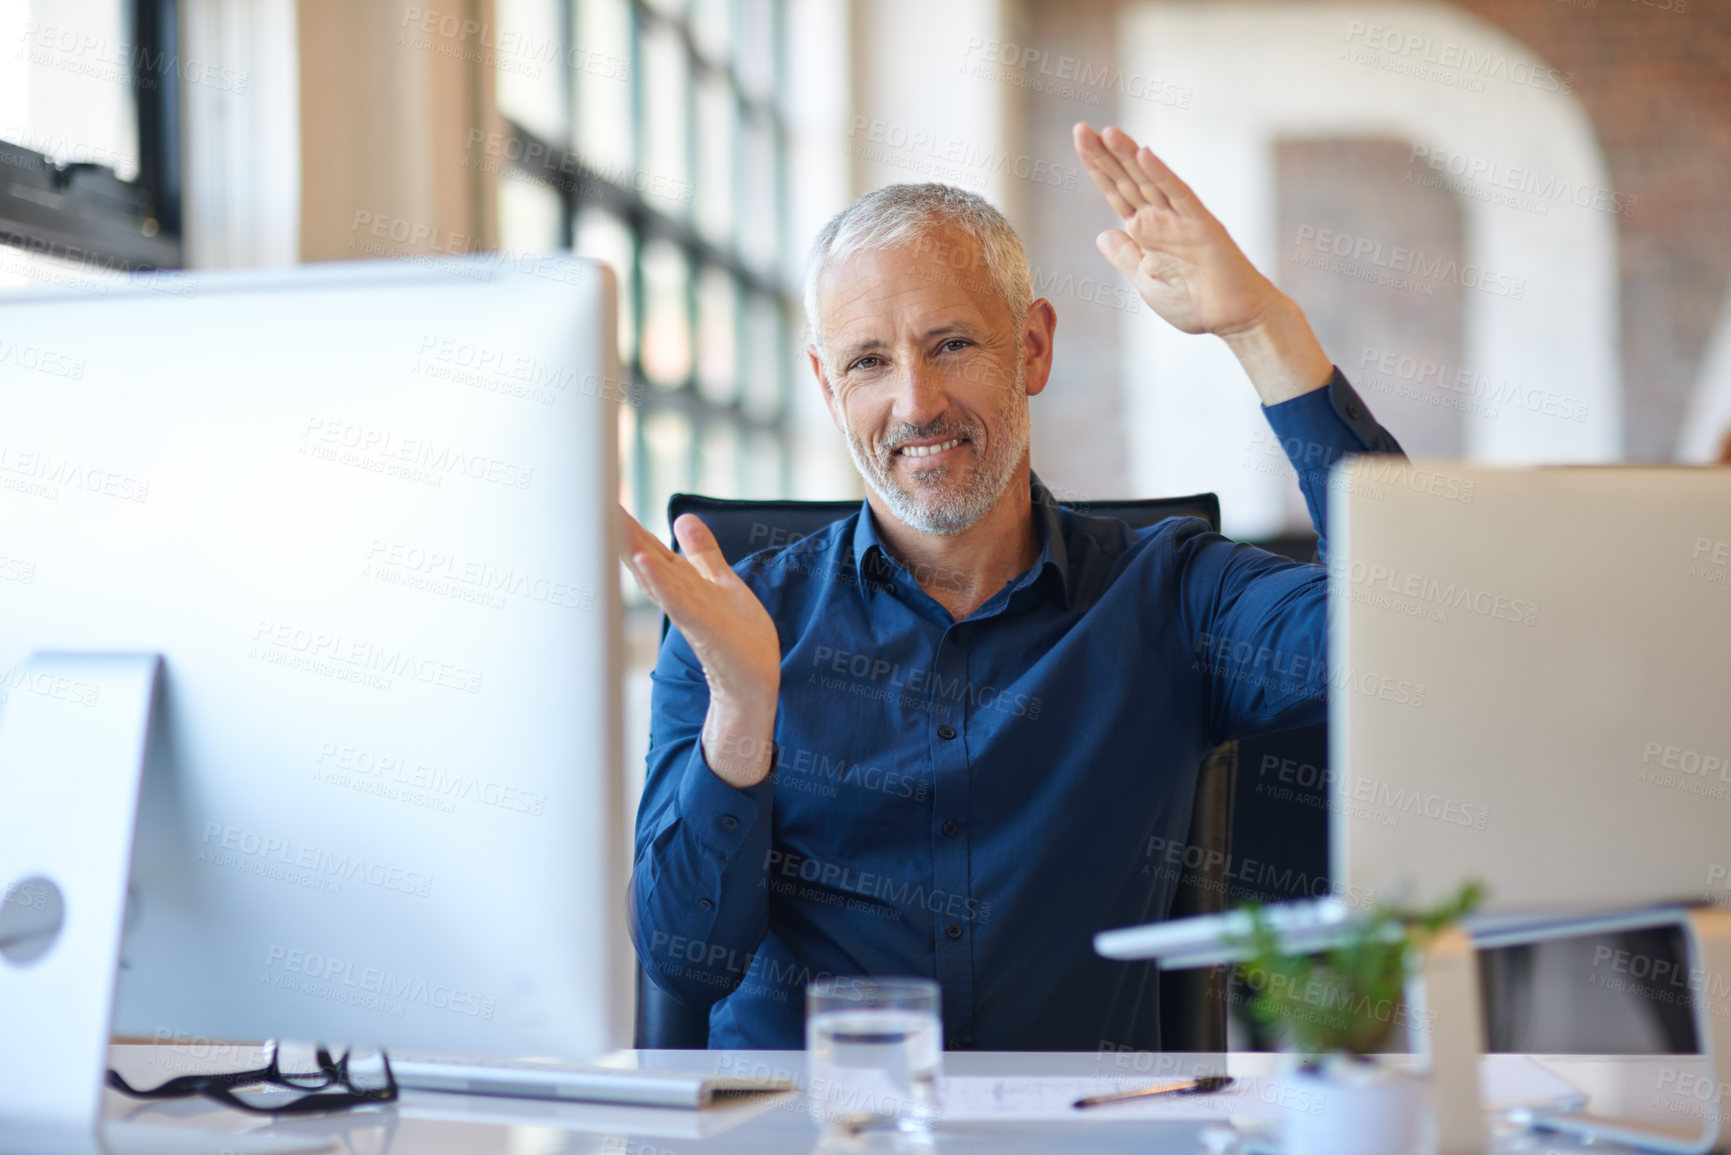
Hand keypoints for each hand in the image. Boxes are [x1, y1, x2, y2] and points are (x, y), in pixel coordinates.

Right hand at [621, 509, 779, 784]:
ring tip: (610, 522)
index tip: (599, 492)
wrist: (753, 680)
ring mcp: (687, 610)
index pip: (648, 546)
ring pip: (654, 574)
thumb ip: (701, 552)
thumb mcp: (719, 581)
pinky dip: (660, 582)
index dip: (627, 522)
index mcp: (680, 582)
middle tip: (588, 497)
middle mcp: (677, 594)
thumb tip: (684, 517)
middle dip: (618, 529)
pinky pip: (677, 600)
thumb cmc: (737, 636)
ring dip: (632, 549)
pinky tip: (644, 563)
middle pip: (643, 556)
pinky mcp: (703, 627)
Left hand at [1073, 122, 1281, 336]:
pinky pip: (1179, 196)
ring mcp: (1182, 220)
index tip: (1080, 141)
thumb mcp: (1145, 280)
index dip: (1098, 168)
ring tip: (1107, 133)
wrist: (1233, 318)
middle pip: (1128, 180)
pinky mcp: (1202, 226)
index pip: (1117, 191)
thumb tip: (1103, 235)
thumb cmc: (1195, 302)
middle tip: (1080, 130)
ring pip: (1150, 182)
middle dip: (1104, 156)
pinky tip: (1144, 155)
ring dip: (1129, 157)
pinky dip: (1162, 176)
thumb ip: (1126, 256)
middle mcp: (1162, 219)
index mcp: (1147, 231)